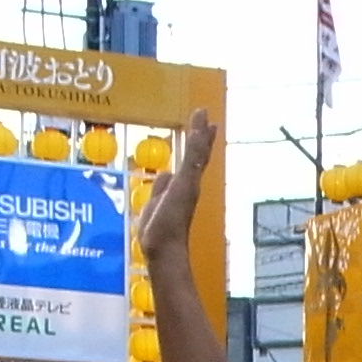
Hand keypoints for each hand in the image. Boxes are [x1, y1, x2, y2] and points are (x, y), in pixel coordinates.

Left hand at [138, 107, 217, 268]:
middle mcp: (190, 185)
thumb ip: (160, 188)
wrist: (163, 246)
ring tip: (203, 115)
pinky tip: (201, 127)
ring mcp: (190, 184)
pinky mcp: (187, 184)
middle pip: (198, 155)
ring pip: (197, 153)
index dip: (196, 147)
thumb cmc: (157, 233)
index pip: (191, 163)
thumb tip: (164, 173)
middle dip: (201, 136)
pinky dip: (198, 142)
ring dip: (200, 133)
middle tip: (207, 118)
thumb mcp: (154, 204)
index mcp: (182, 189)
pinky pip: (194, 158)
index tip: (200, 130)